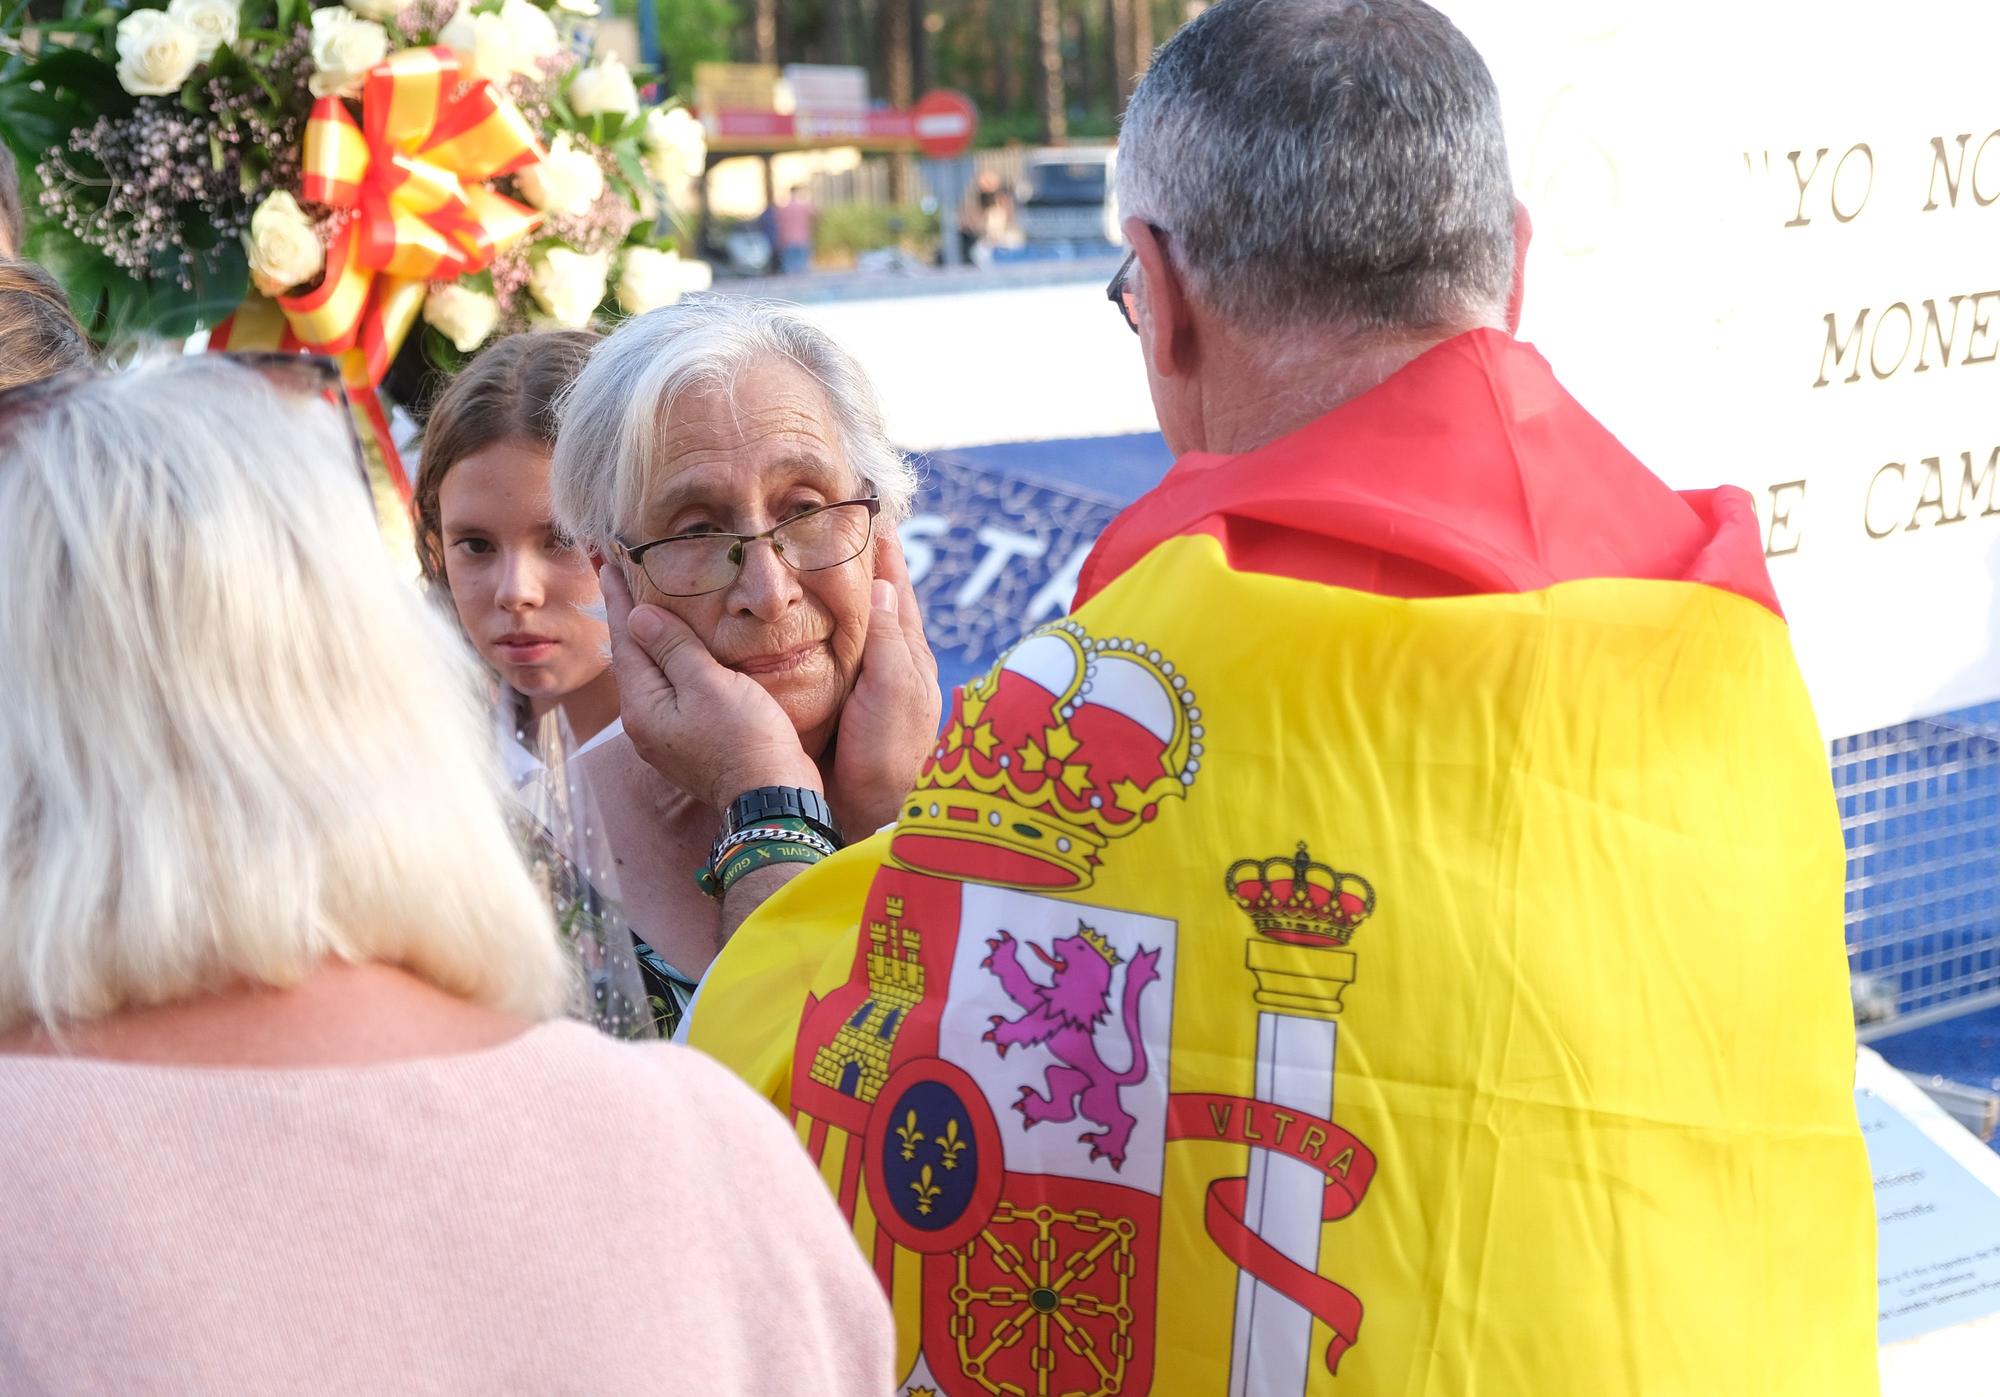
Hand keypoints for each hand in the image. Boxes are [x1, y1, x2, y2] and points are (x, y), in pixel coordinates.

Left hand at [601, 563, 820, 811]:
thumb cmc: (745, 739)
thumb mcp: (708, 685)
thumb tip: (638, 616)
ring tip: (651, 605)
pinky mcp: (690, 742)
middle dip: (632, 618)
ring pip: (654, 675)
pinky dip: (673, 663)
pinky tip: (682, 651)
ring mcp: (666, 736)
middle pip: (635, 658)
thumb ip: (673, 648)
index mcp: (642, 706)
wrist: (773, 796)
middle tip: (624, 576)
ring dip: (654, 640)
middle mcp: (644, 723)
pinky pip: (673, 691)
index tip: (606, 562)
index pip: (625, 640)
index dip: (619, 600)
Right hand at [830, 529, 941, 835]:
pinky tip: (805, 629)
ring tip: (821, 565)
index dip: (887, 553)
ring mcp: (871, 687)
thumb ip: (889, 639)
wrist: (874, 812)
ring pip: (857, 629)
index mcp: (908, 654)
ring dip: (842, 599)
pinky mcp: (847, 708)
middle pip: (877, 604)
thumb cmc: (889, 752)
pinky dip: (825, 635)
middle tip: (842, 528)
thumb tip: (882, 584)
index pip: (896, 589)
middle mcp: (893, 666)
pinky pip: (835, 658)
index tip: (873, 513)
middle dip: (864, 566)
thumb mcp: (894, 689)